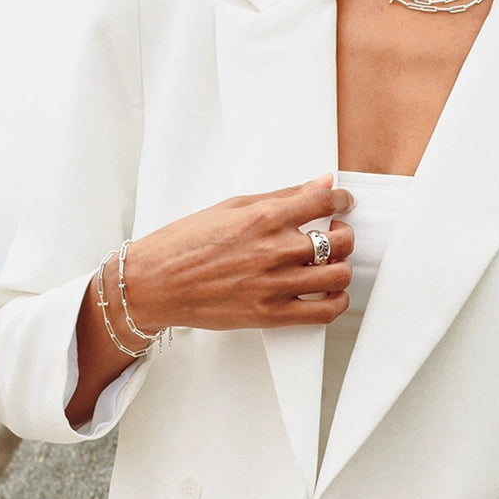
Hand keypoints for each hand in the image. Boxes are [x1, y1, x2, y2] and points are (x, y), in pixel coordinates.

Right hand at [116, 174, 355, 331]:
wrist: (153, 284)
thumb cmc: (184, 242)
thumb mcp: (231, 207)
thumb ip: (282, 196)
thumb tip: (321, 183)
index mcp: (262, 218)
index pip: (323, 202)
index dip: (342, 200)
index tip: (343, 202)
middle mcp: (272, 251)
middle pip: (339, 241)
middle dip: (345, 233)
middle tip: (335, 232)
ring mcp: (273, 285)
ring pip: (338, 276)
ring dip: (342, 266)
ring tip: (330, 262)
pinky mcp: (269, 315)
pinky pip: (322, 312)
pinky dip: (336, 301)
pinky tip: (327, 292)